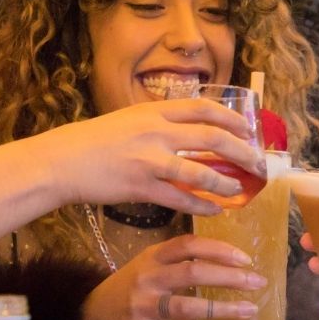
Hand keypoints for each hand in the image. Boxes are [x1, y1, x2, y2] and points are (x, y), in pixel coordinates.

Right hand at [52, 100, 265, 215]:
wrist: (62, 161)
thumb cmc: (93, 141)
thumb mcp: (128, 119)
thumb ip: (158, 123)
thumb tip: (189, 131)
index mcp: (153, 111)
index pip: (202, 108)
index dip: (230, 117)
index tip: (247, 128)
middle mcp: (155, 131)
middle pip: (210, 136)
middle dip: (240, 150)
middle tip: (256, 162)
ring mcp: (149, 160)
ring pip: (199, 170)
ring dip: (224, 182)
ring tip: (239, 189)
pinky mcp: (141, 187)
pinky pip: (179, 199)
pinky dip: (200, 206)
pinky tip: (213, 211)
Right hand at [76, 233, 265, 319]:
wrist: (94, 319)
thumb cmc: (131, 287)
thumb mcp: (148, 264)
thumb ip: (178, 258)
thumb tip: (227, 258)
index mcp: (152, 256)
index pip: (189, 246)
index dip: (220, 250)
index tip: (247, 259)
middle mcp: (147, 278)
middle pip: (193, 273)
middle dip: (229, 277)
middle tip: (257, 283)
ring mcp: (143, 307)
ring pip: (188, 307)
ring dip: (223, 308)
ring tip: (249, 310)